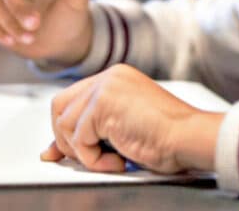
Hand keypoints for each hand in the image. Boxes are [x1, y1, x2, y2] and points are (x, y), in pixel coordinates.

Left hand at [41, 64, 223, 173]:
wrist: (188, 136)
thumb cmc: (167, 137)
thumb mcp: (121, 130)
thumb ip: (89, 132)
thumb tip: (51, 151)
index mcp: (116, 78)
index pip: (73, 99)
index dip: (64, 129)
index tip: (63, 152)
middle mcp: (109, 77)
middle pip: (59, 106)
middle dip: (64, 138)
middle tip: (88, 157)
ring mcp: (105, 87)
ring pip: (64, 125)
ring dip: (83, 153)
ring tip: (112, 160)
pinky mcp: (103, 103)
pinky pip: (78, 139)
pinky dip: (94, 160)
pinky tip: (119, 161)